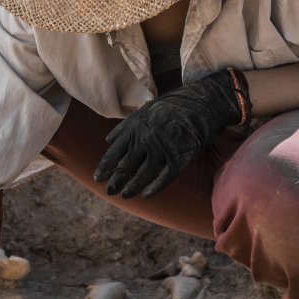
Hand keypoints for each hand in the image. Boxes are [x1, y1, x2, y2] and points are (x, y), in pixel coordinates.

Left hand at [94, 69, 247, 198]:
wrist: (201, 103)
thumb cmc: (171, 107)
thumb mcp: (145, 110)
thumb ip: (125, 126)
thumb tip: (108, 140)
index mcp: (135, 127)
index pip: (114, 152)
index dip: (105, 167)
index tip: (98, 178)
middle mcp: (146, 139)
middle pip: (126, 166)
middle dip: (116, 180)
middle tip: (109, 191)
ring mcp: (162, 149)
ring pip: (143, 174)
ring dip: (132, 187)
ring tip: (125, 195)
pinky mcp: (179, 157)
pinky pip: (164, 177)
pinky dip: (154, 188)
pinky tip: (146, 195)